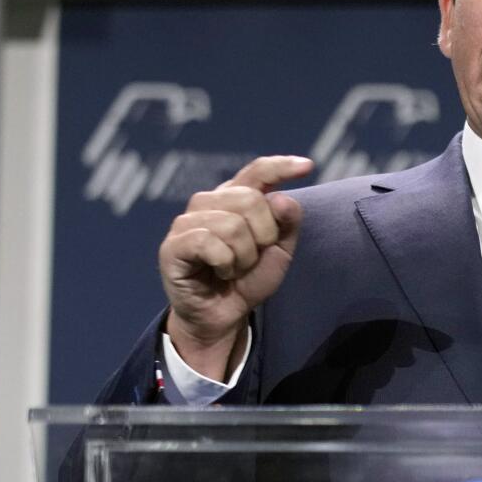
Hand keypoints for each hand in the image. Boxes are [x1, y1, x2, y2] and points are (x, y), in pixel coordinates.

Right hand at [159, 155, 313, 379]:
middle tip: (252, 258)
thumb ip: (287, 222)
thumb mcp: (279, 251)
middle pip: (251, 199)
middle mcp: (209, 201)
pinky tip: (220, 272)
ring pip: (233, 225)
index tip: (308, 166)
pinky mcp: (173, 245)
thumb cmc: (248, 279)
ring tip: (234, 269)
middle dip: (264, 236)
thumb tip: (282, 198)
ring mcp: (187, 221)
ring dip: (244, 257)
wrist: (223, 316)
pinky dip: (225, 263)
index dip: (282, 166)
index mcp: (235, 197)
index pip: (259, 171)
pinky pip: (210, 244)